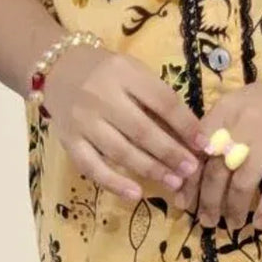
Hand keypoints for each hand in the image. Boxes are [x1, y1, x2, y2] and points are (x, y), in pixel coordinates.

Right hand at [44, 41, 209, 202]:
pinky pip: (91, 166)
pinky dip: (113, 183)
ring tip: (174, 182)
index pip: (162, 101)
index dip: (185, 124)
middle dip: (170, 152)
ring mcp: (83, 120)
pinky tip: (135, 194)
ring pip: (120, 151)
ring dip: (150, 169)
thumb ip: (156, 96)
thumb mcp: (132, 71)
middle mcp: (101, 96)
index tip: (204, 144)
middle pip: (142, 130)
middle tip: (192, 170)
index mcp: (124, 73)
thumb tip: (190, 132)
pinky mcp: (68, 140)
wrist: (57, 68)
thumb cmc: (105, 71)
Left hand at [172, 48, 261, 231]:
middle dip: (208, 202)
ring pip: (242, 184)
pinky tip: (261, 223)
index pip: (198, 150)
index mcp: (228, 108)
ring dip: (233, 210)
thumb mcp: (248, 102)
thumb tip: (204, 166)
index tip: (184, 202)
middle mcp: (244, 122)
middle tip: (206, 221)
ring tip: (232, 225)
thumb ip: (227, 127)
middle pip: (216, 170)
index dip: (189, 180)